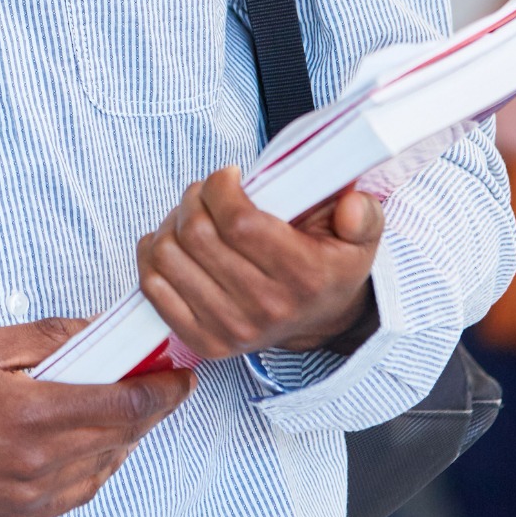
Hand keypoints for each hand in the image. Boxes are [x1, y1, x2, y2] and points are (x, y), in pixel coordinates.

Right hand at [0, 318, 194, 516]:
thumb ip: (47, 338)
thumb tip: (95, 331)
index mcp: (31, 414)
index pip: (122, 405)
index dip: (161, 390)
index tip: (180, 375)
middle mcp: (38, 462)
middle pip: (122, 436)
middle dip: (149, 408)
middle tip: (160, 383)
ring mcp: (33, 495)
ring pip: (107, 466)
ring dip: (124, 436)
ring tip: (123, 406)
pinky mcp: (26, 516)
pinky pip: (82, 492)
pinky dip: (98, 464)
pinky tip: (94, 441)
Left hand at [136, 167, 381, 359]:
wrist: (316, 321)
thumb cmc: (326, 266)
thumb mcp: (358, 237)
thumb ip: (363, 216)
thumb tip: (352, 207)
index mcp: (303, 277)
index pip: (238, 222)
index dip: (220, 187)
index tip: (229, 176)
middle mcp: (266, 308)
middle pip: (197, 234)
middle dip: (194, 197)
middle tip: (206, 192)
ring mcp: (231, 329)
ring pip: (169, 256)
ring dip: (170, 223)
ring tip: (191, 216)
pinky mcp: (203, 341)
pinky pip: (153, 287)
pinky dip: (152, 254)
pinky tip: (172, 242)